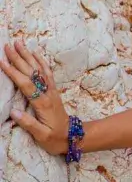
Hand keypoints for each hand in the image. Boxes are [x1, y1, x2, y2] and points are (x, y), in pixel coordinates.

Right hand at [0, 38, 70, 155]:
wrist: (74, 138)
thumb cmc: (56, 139)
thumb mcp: (42, 136)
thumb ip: (29, 124)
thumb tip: (13, 112)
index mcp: (43, 103)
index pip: (26, 84)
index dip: (14, 73)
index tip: (2, 62)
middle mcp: (48, 94)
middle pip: (32, 72)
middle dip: (19, 58)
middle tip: (7, 45)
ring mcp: (52, 91)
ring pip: (39, 69)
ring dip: (28, 55)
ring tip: (19, 43)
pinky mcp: (54, 91)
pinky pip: (48, 72)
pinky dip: (41, 61)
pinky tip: (35, 53)